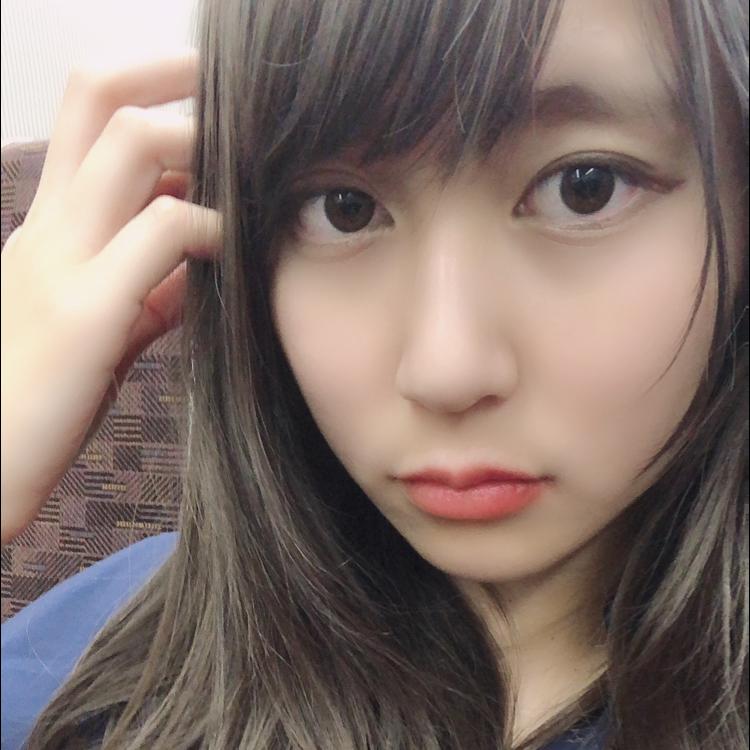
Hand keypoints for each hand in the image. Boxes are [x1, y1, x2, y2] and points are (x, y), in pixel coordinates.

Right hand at [1, 52, 221, 544]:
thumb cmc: (44, 392)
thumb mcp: (102, 320)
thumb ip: (149, 283)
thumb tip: (202, 258)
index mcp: (53, 224)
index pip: (88, 111)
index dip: (150, 80)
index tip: (208, 87)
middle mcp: (52, 225)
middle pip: (101, 96)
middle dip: (178, 73)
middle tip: (242, 89)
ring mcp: (63, 261)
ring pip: (133, 146)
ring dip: (204, 143)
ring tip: (250, 172)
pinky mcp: (87, 311)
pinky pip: (164, 233)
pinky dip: (216, 227)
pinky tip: (239, 248)